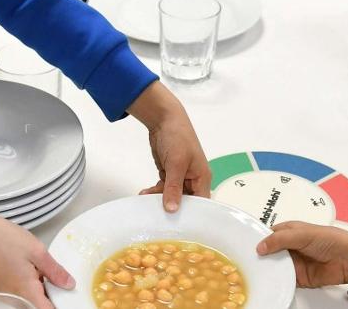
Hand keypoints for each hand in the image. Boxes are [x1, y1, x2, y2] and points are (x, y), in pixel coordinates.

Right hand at [0, 191, 73, 307]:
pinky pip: (17, 291)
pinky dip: (24, 282)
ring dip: (36, 286)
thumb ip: (55, 271)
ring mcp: (4, 294)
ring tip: (33, 264)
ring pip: (27, 297)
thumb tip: (68, 284)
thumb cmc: (2, 238)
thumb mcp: (37, 251)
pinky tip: (23, 264)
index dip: (60, 305)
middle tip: (50, 272)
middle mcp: (14, 297)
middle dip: (48, 291)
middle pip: (37, 303)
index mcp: (26, 291)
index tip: (65, 296)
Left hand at [126, 81, 210, 211]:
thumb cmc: (177, 136)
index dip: (192, 216)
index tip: (180, 227)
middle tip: (158, 217)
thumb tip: (172, 209)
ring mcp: (180, 177)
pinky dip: (155, 192)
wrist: (163, 119)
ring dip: (159, 200)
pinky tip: (144, 194)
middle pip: (186, 203)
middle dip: (173, 208)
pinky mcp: (169, 174)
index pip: (201, 204)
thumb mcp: (176, 163)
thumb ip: (173, 187)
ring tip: (146, 202)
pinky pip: (163, 189)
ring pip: (172, 197)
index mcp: (202, 178)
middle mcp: (193, 180)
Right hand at [256, 221, 347, 288]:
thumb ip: (280, 239)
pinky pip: (284, 279)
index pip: (269, 233)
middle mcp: (291, 246)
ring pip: (275, 266)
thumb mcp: (303, 234)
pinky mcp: (299, 277)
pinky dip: (278, 280)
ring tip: (256, 271)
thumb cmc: (332, 240)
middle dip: (261, 256)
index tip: (246, 244)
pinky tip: (271, 280)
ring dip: (269, 268)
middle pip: (270, 251)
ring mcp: (294, 262)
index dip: (259, 238)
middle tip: (248, 260)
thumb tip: (261, 245)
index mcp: (290, 231)